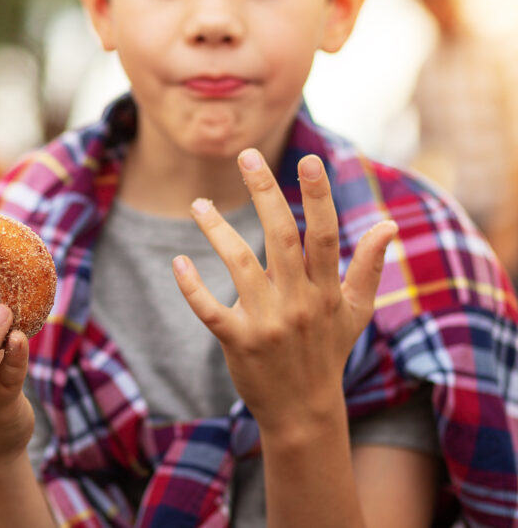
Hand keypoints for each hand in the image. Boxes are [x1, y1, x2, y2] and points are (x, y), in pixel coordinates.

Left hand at [172, 149, 397, 435]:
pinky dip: (192, 286)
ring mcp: (267, 322)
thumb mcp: (357, 312)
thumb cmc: (328, 352)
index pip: (324, 235)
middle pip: (281, 238)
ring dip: (217, 231)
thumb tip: (388, 225)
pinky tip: (179, 261)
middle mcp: (298, 302)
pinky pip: (210, 309)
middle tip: (247, 156)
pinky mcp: (238, 342)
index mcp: (327, 290)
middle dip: (265, 194)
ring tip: (197, 204)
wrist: (304, 411)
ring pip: (239, 265)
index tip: (310, 160)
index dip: (318, 197)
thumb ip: (371, 267)